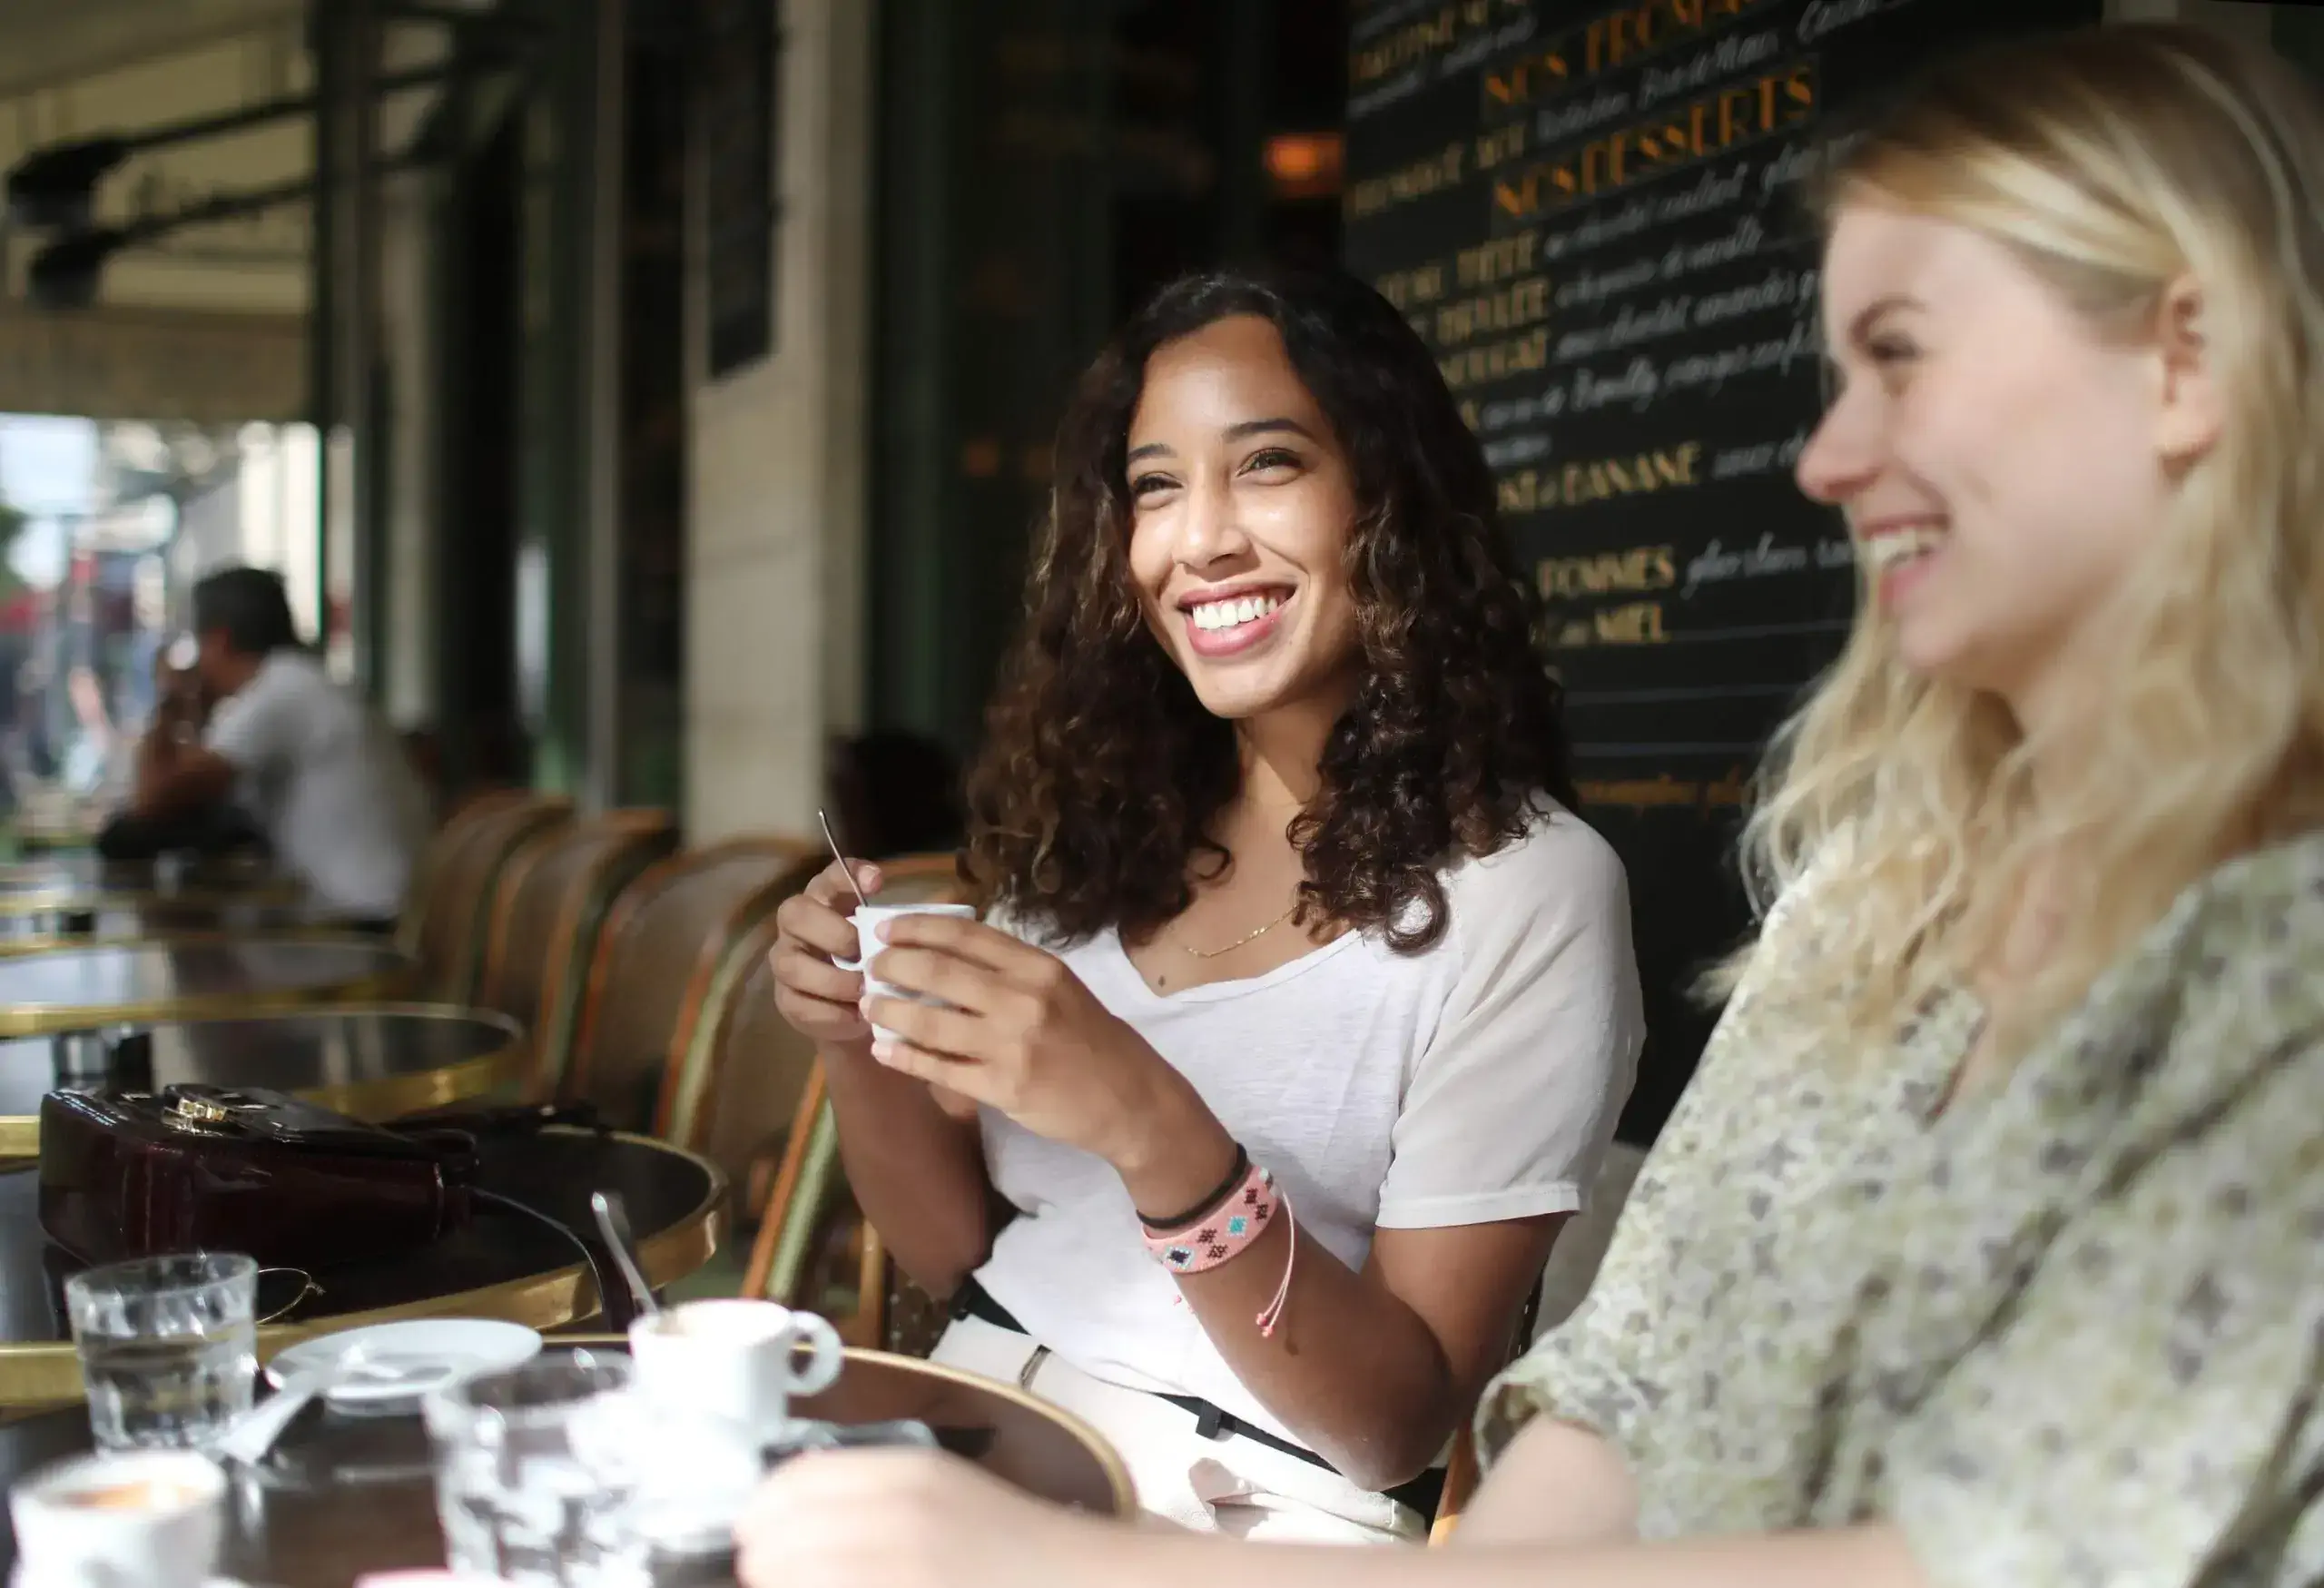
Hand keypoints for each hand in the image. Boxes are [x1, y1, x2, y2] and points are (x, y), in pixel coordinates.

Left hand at [733, 1450, 1098, 1587]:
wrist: (1080, 1582)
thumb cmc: (1008, 1544)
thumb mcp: (938, 1492)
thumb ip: (865, 1493)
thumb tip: (772, 1516)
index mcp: (904, 1470)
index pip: (787, 1485)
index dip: (757, 1517)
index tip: (752, 1540)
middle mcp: (896, 1515)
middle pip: (774, 1541)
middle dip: (762, 1565)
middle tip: (773, 1577)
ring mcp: (901, 1569)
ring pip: (789, 1578)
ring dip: (783, 1584)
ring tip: (801, 1587)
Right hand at [767, 858, 881, 1049]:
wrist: (859, 1013)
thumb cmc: (873, 963)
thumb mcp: (886, 941)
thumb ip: (894, 927)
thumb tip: (914, 921)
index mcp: (825, 901)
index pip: (829, 877)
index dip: (849, 875)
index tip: (878, 881)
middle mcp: (798, 926)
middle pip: (795, 913)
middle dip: (831, 931)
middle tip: (861, 951)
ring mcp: (786, 962)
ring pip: (791, 964)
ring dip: (832, 979)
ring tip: (863, 990)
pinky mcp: (787, 1000)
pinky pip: (800, 1004)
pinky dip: (832, 1013)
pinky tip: (857, 1016)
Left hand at [863, 914, 1233, 1200]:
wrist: (1130, 1098)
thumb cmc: (1090, 1038)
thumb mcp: (1059, 987)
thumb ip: (1009, 970)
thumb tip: (944, 952)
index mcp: (1038, 967)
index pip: (964, 934)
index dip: (916, 928)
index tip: (886, 929)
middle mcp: (1023, 998)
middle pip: (937, 972)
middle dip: (892, 966)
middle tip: (869, 967)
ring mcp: (1011, 1044)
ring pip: (930, 1022)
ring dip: (889, 1012)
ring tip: (868, 1006)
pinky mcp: (1002, 1086)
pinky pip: (940, 1068)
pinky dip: (904, 1058)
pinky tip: (884, 1050)